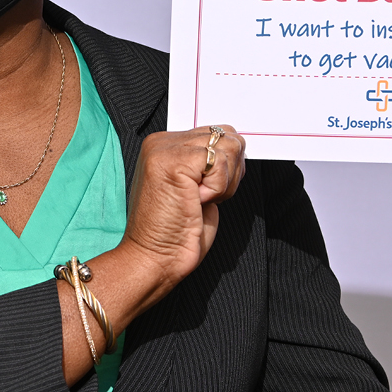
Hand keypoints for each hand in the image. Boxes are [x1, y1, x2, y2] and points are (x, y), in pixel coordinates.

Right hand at [120, 125, 246, 292]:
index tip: (208, 191)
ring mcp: (164, 150)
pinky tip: (196, 202)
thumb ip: (210, 163)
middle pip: (226, 136)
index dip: (227, 165)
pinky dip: (219, 188)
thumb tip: (237, 147)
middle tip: (205, 197)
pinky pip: (220, 163)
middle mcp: (161, 143)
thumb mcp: (198, 187)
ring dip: (224, 182)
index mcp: (165, 146)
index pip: (217, 133)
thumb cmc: (175, 233)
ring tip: (198, 200)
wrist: (154, 259)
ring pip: (227, 147)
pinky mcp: (173, 163)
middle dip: (229, 171)